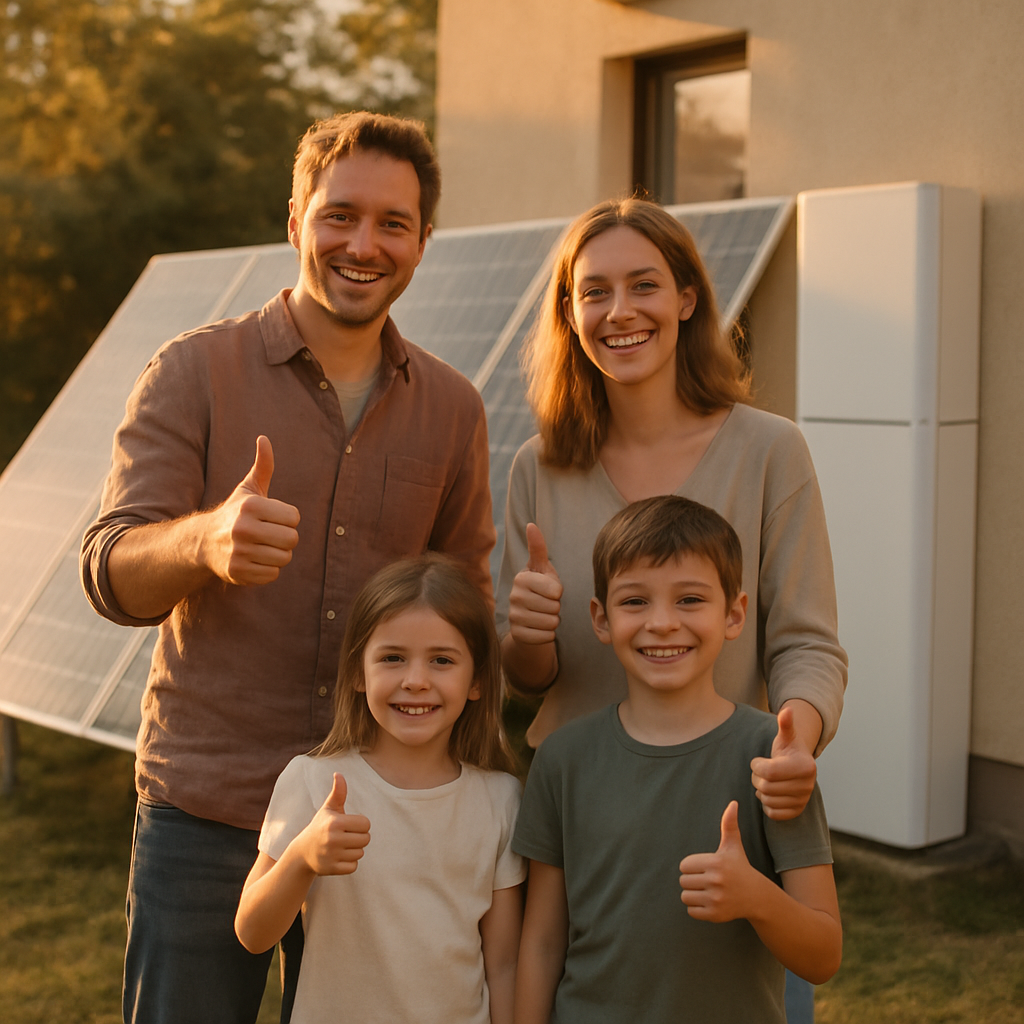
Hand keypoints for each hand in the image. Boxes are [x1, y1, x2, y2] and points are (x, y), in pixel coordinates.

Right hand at [203, 435, 300, 585]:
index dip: (287, 518)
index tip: (273, 518)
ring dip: (278, 554)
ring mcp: (239, 552)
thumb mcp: (248, 488)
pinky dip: (268, 569)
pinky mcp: (237, 572)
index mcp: (251, 506)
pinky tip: (254, 560)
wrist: (203, 542)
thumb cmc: (235, 512)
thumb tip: (264, 438)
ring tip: (262, 547)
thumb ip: (263, 465)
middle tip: (271, 535)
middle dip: (286, 538)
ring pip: (284, 558)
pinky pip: (273, 574)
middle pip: (292, 539)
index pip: (294, 517)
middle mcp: (243, 529)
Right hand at [299, 773, 370, 875]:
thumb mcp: (328, 809)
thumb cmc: (320, 826)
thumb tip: (338, 774)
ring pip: (360, 853)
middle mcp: (333, 839)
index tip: (350, 825)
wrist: (302, 852)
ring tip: (341, 847)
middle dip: (359, 837)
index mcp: (335, 822)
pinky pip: (354, 867)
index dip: (360, 824)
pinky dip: (349, 863)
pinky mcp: (331, 869)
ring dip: (354, 850)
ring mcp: (332, 855)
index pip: (366, 824)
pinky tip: (338, 858)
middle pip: (366, 839)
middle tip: (346, 836)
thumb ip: (338, 793)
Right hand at [507, 523, 562, 644]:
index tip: (549, 590)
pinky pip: (546, 637)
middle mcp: (514, 597)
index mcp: (521, 578)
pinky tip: (540, 628)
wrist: (528, 619)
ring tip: (543, 615)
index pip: (556, 589)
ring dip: (553, 621)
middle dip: (556, 607)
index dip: (558, 592)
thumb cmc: (540, 589)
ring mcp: (514, 617)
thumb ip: (538, 548)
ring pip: (552, 622)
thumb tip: (531, 524)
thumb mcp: (541, 568)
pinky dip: (548, 635)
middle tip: (546, 604)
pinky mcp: (517, 635)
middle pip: (554, 606)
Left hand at [679, 801, 758, 921]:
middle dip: (692, 881)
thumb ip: (729, 824)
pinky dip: (697, 908)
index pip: (684, 865)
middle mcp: (716, 881)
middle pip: (683, 881)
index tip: (705, 868)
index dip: (692, 867)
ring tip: (707, 891)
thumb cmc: (740, 868)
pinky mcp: (715, 915)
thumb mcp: (734, 846)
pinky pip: (691, 911)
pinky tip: (710, 902)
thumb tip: (733, 803)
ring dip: (693, 895)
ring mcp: (716, 899)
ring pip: (685, 897)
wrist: (757, 897)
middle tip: (706, 881)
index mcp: (716, 862)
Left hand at [750, 706, 816, 820]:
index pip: (768, 772)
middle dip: (757, 778)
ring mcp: (804, 800)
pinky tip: (770, 793)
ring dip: (760, 791)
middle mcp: (808, 785)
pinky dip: (766, 805)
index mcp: (805, 766)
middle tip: (760, 772)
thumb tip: (787, 710)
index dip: (756, 766)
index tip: (758, 761)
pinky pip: (773, 813)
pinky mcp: (797, 812)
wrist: (798, 767)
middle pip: (766, 787)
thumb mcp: (785, 736)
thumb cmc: (788, 750)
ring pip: (767, 801)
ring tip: (766, 781)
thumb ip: (785, 724)